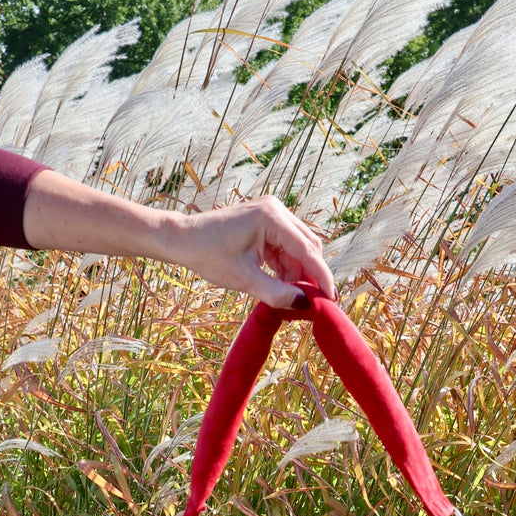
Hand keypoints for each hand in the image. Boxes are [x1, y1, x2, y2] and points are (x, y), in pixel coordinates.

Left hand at [173, 195, 335, 307]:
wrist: (183, 238)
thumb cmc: (208, 254)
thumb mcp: (243, 279)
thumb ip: (276, 293)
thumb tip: (304, 304)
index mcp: (271, 217)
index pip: (307, 250)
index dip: (322, 276)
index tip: (331, 299)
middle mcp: (276, 210)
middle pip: (308, 246)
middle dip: (311, 275)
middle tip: (316, 303)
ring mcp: (272, 215)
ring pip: (299, 249)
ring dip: (298, 273)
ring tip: (294, 298)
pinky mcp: (266, 224)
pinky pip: (286, 248)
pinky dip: (286, 268)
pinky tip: (283, 287)